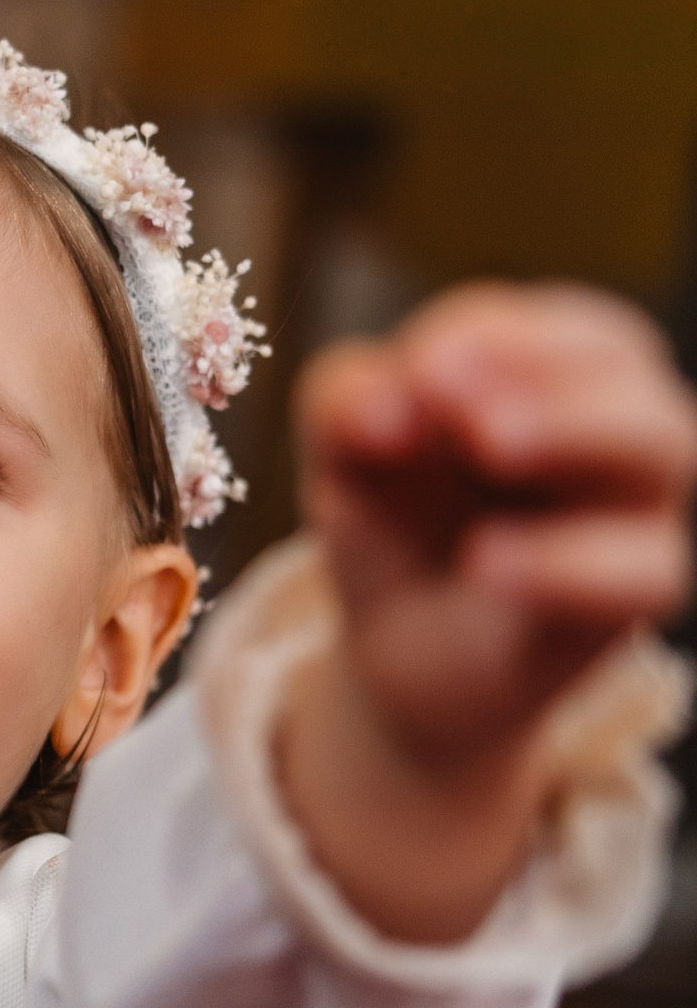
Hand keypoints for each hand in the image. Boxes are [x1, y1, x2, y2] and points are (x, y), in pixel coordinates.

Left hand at [280, 282, 695, 942]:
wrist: (398, 681)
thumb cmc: (384, 547)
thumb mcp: (345, 478)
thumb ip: (355, 418)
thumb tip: (375, 390)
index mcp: (533, 386)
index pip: (538, 325)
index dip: (488, 331)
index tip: (415, 367)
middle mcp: (601, 443)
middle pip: (622, 367)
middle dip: (545, 367)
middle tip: (458, 388)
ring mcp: (627, 520)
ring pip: (663, 452)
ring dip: (579, 434)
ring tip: (483, 442)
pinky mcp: (621, 609)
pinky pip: (644, 570)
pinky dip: (576, 559)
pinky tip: (495, 564)